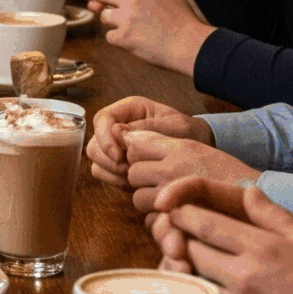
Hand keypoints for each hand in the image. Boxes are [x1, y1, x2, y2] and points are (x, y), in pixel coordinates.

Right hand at [86, 95, 210, 187]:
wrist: (199, 148)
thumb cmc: (189, 133)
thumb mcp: (175, 127)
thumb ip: (147, 128)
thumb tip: (117, 132)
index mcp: (130, 110)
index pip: (102, 118)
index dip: (105, 138)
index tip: (119, 156)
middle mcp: (118, 126)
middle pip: (94, 142)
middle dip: (108, 160)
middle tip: (129, 170)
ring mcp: (116, 146)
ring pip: (96, 160)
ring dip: (111, 173)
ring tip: (134, 177)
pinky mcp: (118, 164)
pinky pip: (104, 175)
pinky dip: (115, 182)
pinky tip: (134, 183)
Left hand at [96, 0, 213, 73]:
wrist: (188, 44)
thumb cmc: (184, 18)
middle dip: (103, 0)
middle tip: (113, 9)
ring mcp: (126, 19)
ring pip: (103, 15)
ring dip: (111, 21)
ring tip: (124, 26)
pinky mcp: (124, 38)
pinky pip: (109, 36)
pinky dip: (117, 39)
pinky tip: (130, 40)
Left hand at [122, 129, 257, 212]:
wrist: (260, 199)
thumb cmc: (229, 176)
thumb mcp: (198, 150)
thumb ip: (161, 144)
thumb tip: (126, 135)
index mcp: (182, 146)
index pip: (136, 144)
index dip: (137, 157)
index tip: (147, 166)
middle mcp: (175, 165)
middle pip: (132, 172)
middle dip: (141, 182)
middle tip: (158, 189)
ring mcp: (176, 192)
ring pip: (138, 197)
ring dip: (148, 203)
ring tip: (168, 205)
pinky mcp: (178, 216)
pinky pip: (150, 219)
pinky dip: (157, 222)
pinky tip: (172, 219)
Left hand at [154, 177, 292, 293]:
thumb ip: (274, 214)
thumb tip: (249, 191)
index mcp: (261, 249)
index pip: (204, 224)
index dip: (184, 214)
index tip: (178, 211)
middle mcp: (243, 278)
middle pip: (190, 251)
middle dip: (183, 240)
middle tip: (183, 237)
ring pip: (191, 283)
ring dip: (188, 272)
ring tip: (192, 265)